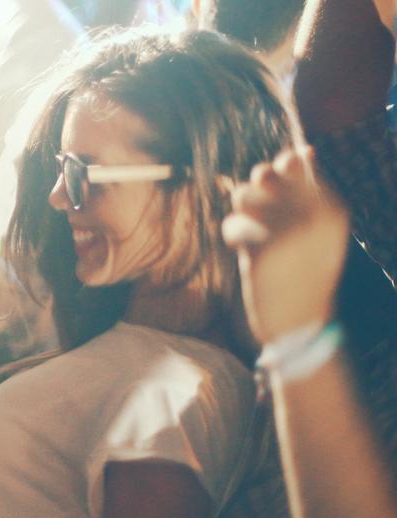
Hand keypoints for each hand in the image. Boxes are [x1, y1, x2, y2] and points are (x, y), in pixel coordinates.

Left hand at [223, 147, 349, 343]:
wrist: (300, 322)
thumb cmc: (305, 269)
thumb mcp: (318, 230)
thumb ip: (307, 192)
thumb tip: (300, 151)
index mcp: (330, 207)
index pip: (295, 162)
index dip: (277, 170)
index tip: (275, 192)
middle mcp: (312, 215)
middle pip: (262, 175)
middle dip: (252, 190)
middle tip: (257, 213)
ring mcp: (287, 231)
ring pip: (241, 197)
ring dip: (240, 215)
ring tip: (251, 235)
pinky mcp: (261, 248)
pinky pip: (232, 226)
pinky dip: (233, 237)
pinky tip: (245, 254)